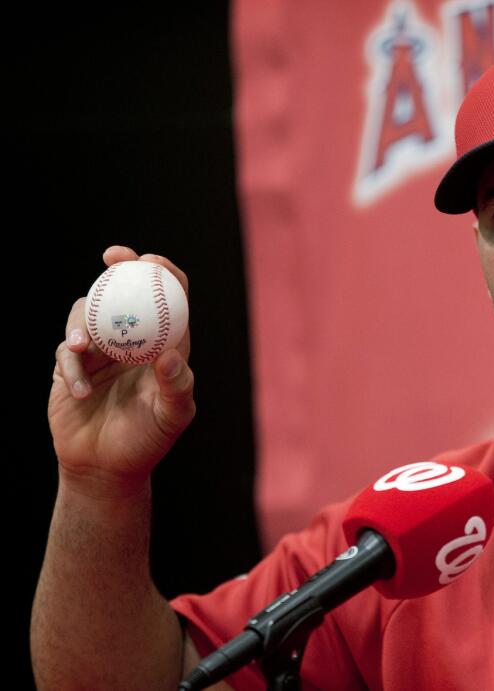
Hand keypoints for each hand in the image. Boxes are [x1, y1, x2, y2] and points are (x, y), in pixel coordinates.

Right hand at [49, 246, 195, 497]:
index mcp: (166, 345)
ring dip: (84, 321)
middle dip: (121, 267)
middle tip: (113, 257)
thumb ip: (177, 387)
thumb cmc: (148, 441)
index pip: (171, 298)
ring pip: (88, 314)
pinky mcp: (71, 367)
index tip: (152, 262)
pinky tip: (79, 391)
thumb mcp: (172, 417)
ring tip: (83, 346)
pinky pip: (66, 353)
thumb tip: (171, 357)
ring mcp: (101, 351)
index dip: (165, 273)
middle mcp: (134, 341)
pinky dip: (71, 367)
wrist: (106, 468)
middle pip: (126, 292)